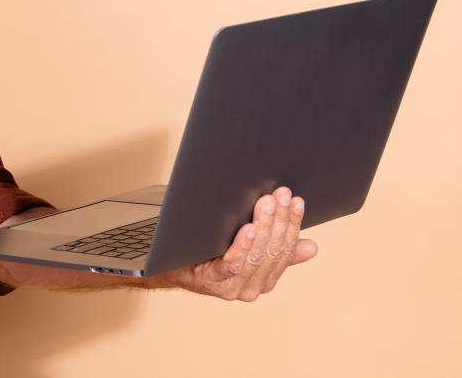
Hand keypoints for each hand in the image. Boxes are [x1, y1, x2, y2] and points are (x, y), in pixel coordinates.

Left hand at [161, 187, 317, 300]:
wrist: (172, 266)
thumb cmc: (209, 253)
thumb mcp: (247, 249)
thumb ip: (276, 250)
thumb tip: (311, 247)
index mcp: (266, 279)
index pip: (286, 249)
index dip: (293, 224)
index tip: (296, 201)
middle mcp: (254, 287)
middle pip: (273, 251)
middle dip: (279, 220)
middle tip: (280, 195)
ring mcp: (235, 287)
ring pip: (257, 255)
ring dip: (264, 226)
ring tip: (267, 203)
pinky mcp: (215, 282)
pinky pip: (234, 263)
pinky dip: (243, 244)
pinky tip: (248, 227)